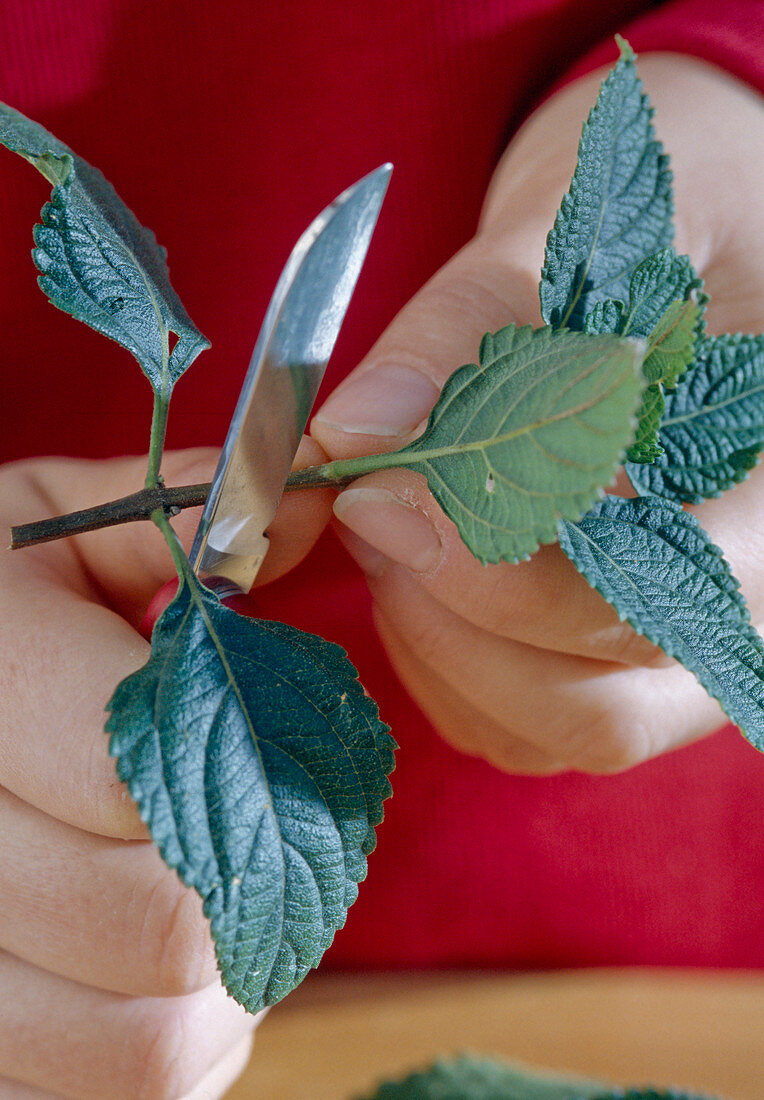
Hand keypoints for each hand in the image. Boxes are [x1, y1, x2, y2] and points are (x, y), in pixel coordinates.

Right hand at [0, 444, 329, 1098]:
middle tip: (239, 835)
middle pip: (159, 925)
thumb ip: (172, 515)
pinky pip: (114, 1099)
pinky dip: (171, 1058)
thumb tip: (320, 499)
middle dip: (238, 880)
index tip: (244, 744)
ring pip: (148, 1043)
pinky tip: (146, 982)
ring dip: (216, 985)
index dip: (222, 771)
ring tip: (203, 909)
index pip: (130, 773)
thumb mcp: (48, 528)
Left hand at [311, 55, 763, 774]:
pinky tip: (415, 554)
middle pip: (598, 708)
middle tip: (373, 503)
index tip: (380, 495)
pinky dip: (432, 655)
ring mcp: (678, 645)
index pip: (660, 596)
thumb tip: (348, 435)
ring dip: (433, 638)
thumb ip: (466, 329)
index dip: (508, 575)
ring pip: (545, 725)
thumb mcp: (579, 232)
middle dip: (452, 617)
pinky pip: (507, 717)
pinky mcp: (607, 657)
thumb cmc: (664, 217)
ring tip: (397, 510)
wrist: (687, 248)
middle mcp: (746, 598)